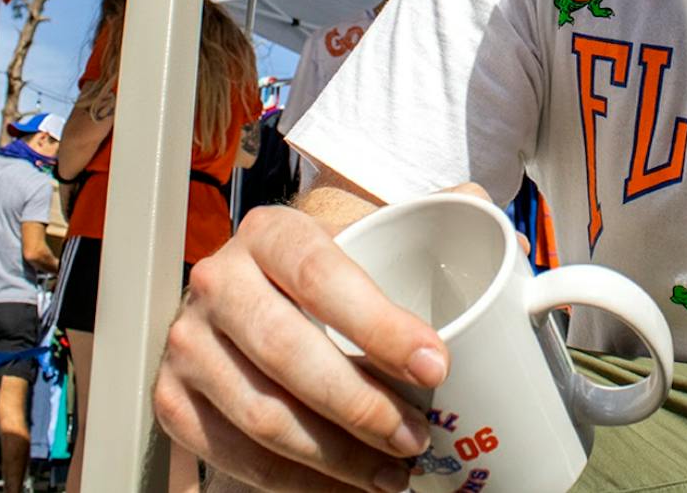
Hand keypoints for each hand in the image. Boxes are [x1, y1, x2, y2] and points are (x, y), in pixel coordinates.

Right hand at [154, 185, 491, 491]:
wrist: (259, 289)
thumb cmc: (333, 269)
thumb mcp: (375, 230)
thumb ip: (442, 220)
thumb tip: (513, 249)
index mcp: (271, 232)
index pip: (323, 276)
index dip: (380, 325)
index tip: (437, 364)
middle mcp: (218, 281)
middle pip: (289, 354)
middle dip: (362, 406)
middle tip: (418, 436)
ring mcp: (188, 342)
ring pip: (262, 415)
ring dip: (336, 456)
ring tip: (393, 471)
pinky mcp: (173, 399)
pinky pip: (234, 455)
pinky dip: (295, 480)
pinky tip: (343, 485)